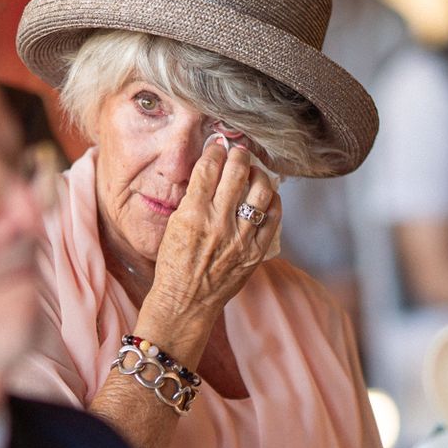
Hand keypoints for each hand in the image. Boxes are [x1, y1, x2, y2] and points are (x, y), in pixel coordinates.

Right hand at [144, 138, 277, 332]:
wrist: (185, 302)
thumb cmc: (175, 264)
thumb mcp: (174, 225)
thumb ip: (193, 197)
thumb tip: (210, 168)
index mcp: (193, 214)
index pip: (209, 168)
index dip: (216, 150)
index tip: (219, 145)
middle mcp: (219, 224)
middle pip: (237, 173)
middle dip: (240, 154)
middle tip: (240, 150)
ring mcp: (240, 239)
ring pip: (261, 191)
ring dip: (259, 174)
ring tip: (254, 170)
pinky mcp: (255, 253)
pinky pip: (273, 217)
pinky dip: (273, 200)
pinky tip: (267, 194)